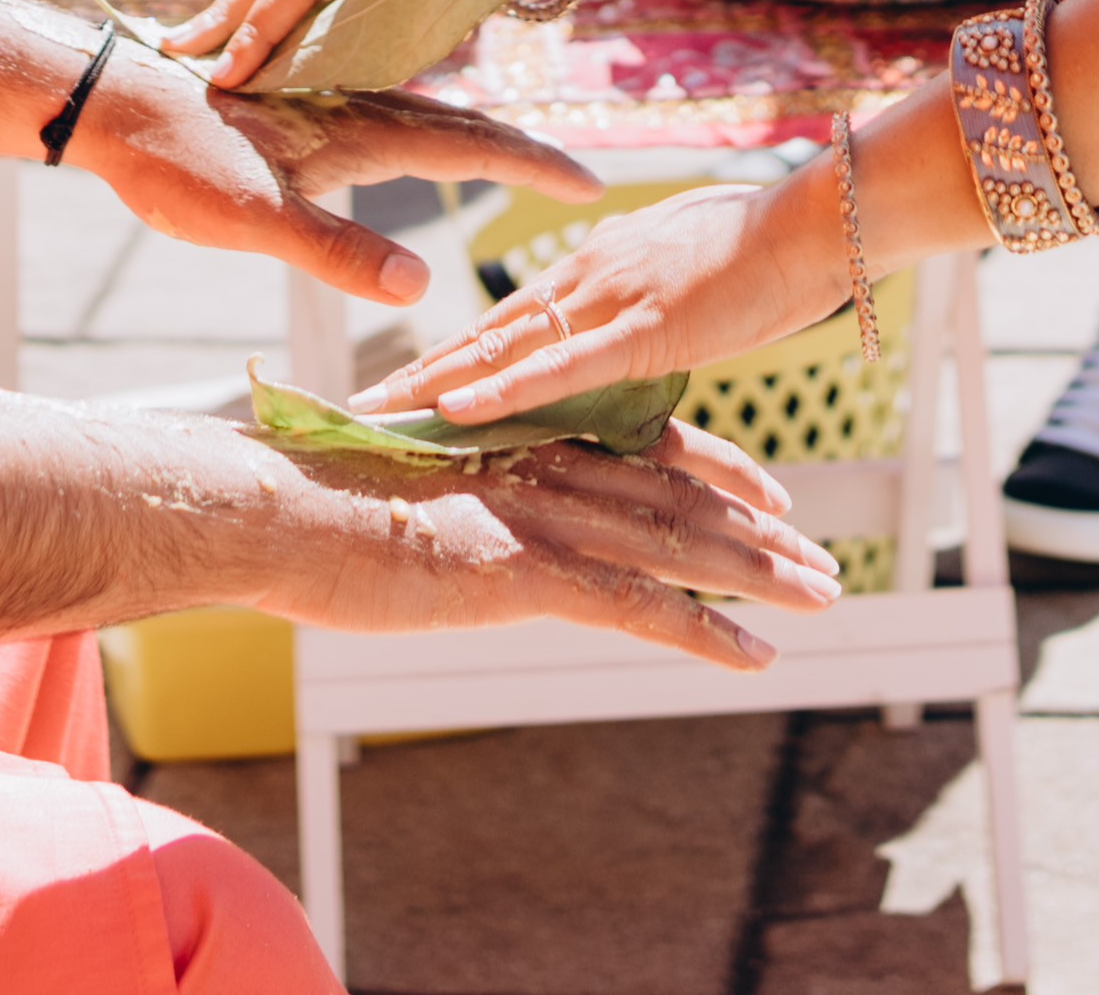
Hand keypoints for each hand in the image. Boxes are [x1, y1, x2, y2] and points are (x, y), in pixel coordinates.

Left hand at [65, 54, 606, 306]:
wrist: (110, 105)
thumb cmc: (177, 162)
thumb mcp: (257, 218)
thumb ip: (337, 251)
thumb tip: (419, 287)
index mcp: (363, 127)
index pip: (471, 146)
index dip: (532, 166)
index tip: (588, 184)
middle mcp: (357, 107)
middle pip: (461, 128)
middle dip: (521, 153)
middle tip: (574, 179)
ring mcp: (327, 106)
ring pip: (422, 120)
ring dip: (476, 141)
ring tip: (512, 163)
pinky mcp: (297, 114)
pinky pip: (383, 122)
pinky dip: (422, 139)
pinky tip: (407, 153)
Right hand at [244, 412, 837, 668]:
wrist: (276, 505)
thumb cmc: (317, 499)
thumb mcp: (408, 491)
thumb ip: (463, 498)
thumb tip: (472, 523)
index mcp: (526, 440)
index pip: (645, 450)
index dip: (716, 472)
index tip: (770, 494)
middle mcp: (550, 469)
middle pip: (682, 499)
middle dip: (760, 532)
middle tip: (823, 559)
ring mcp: (544, 518)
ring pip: (680, 547)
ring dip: (759, 576)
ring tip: (821, 597)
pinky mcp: (527, 572)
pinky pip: (638, 609)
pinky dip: (705, 633)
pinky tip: (754, 658)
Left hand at [370, 178, 852, 431]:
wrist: (820, 223)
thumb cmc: (771, 246)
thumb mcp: (690, 275)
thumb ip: (647, 301)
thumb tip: (626, 328)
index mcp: (599, 265)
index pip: (509, 318)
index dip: (453, 352)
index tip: (403, 381)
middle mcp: (589, 274)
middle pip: (487, 331)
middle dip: (421, 371)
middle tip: (360, 406)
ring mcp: (612, 297)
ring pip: (504, 346)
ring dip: (436, 382)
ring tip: (377, 415)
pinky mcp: (645, 326)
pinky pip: (560, 365)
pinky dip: (502, 387)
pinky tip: (454, 407)